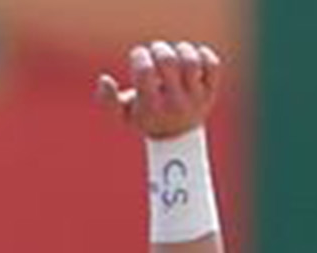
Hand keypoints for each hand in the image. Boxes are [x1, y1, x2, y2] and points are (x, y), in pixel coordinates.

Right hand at [95, 40, 223, 139]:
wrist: (178, 140)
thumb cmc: (146, 119)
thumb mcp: (124, 115)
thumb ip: (108, 100)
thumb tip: (104, 79)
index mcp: (152, 108)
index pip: (145, 72)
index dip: (139, 56)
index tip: (138, 55)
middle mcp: (175, 104)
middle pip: (168, 62)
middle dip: (159, 48)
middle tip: (155, 50)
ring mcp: (195, 98)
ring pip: (191, 62)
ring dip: (180, 48)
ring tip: (174, 51)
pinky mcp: (211, 91)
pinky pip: (212, 65)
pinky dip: (203, 54)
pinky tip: (193, 56)